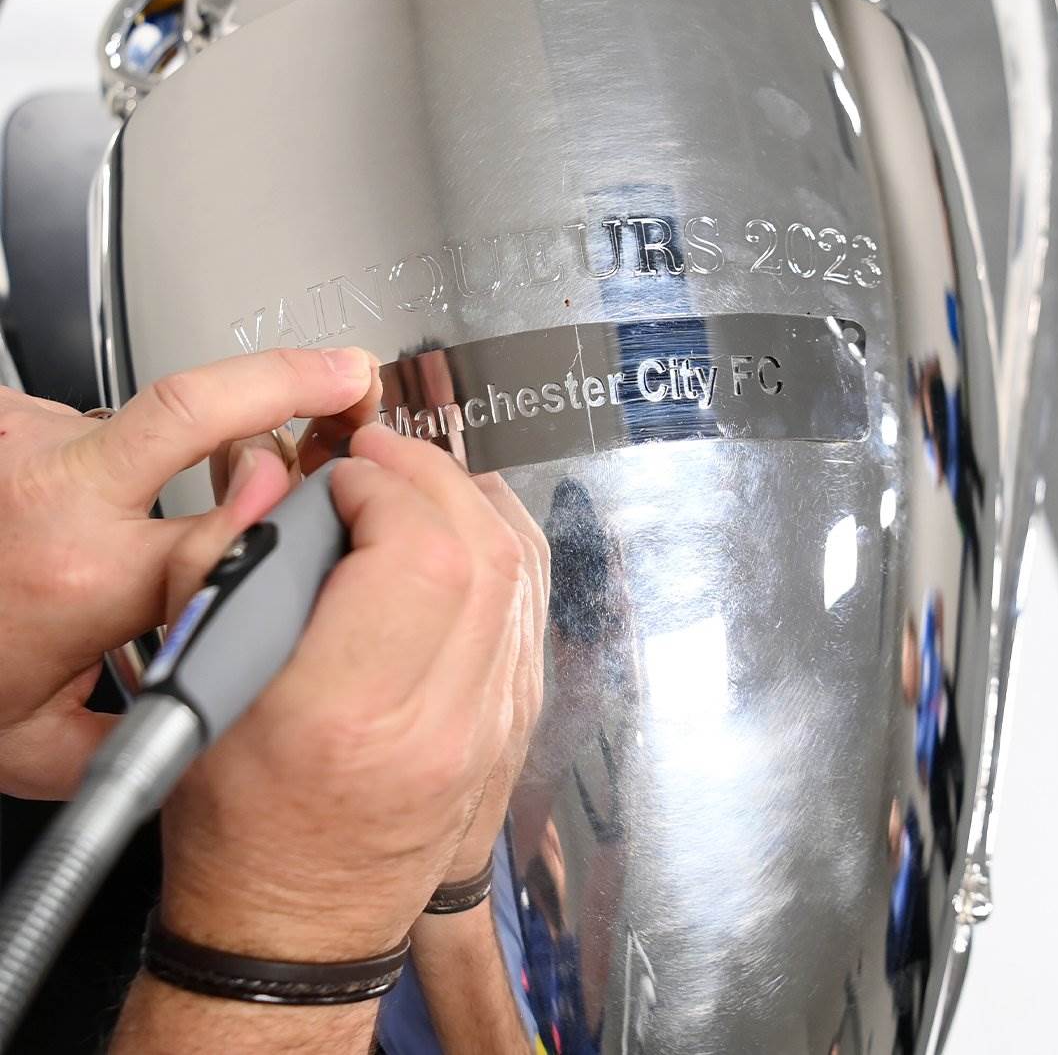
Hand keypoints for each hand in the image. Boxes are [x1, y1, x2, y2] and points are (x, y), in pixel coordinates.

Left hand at [0, 346, 374, 798]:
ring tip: (166, 493)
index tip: (336, 513)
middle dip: (290, 379)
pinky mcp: (11, 413)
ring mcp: (30, 435)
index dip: (292, 523)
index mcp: (77, 577)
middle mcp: (56, 490)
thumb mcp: (25, 744)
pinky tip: (86, 500)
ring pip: (158, 419)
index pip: (224, 537)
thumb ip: (133, 741)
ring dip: (193, 444)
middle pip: (196, 407)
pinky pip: (101, 425)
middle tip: (349, 374)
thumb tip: (211, 736)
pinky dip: (119, 455)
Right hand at [157, 423, 545, 961]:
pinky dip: (501, 553)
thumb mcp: (196, 688)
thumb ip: (221, 566)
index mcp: (347, 713)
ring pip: (520, 577)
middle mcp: (435, 723)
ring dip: (472, 506)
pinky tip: (462, 532)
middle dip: (434, 477)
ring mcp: (487, 730)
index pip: (418, 552)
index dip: (387, 485)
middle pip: (482, 552)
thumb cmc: (237, 824)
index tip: (346, 476)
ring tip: (418, 484)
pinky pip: (529, 614)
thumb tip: (270, 479)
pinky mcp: (508, 731)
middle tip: (385, 461)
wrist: (292, 928)